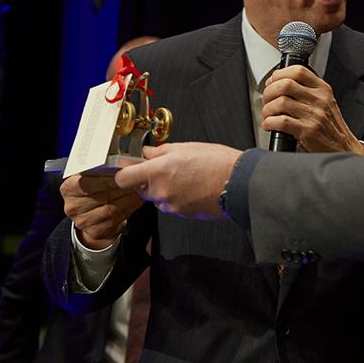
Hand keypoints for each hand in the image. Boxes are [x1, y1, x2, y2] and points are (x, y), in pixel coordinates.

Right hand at [61, 174, 144, 248]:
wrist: (90, 215)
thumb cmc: (93, 190)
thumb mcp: (91, 176)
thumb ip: (101, 170)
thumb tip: (122, 163)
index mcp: (68, 189)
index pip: (86, 183)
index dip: (107, 179)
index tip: (123, 174)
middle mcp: (72, 207)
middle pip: (102, 196)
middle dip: (123, 187)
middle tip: (137, 180)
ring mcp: (83, 221)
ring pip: (111, 208)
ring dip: (129, 198)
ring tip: (140, 189)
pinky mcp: (96, 231)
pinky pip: (117, 219)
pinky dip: (130, 208)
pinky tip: (137, 201)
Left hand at [114, 142, 241, 219]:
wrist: (239, 184)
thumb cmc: (218, 163)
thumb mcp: (187, 147)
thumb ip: (161, 151)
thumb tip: (149, 153)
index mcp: (158, 171)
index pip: (124, 178)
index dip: (125, 173)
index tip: (130, 168)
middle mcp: (161, 191)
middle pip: (141, 189)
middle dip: (149, 180)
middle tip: (167, 169)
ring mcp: (172, 206)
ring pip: (158, 198)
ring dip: (165, 190)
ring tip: (186, 178)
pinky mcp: (183, 215)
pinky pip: (173, 206)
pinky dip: (178, 198)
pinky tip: (193, 187)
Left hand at [262, 65, 363, 153]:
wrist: (344, 148)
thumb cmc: (332, 127)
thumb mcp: (326, 102)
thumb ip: (308, 91)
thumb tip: (280, 84)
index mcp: (323, 89)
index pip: (298, 71)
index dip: (279, 74)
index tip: (272, 82)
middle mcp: (319, 100)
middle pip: (285, 85)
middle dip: (269, 92)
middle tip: (266, 100)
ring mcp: (314, 115)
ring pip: (281, 102)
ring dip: (267, 109)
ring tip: (268, 115)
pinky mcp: (308, 131)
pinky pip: (281, 121)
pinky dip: (270, 123)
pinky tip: (270, 125)